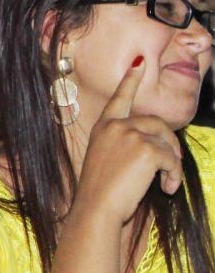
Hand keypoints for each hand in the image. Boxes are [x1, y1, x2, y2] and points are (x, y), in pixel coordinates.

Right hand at [74, 57, 182, 226]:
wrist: (97, 208)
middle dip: (170, 143)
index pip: (119, 99)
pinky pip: (172, 159)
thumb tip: (157, 145)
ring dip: (173, 164)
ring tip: (168, 183)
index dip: (129, 81)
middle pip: (156, 123)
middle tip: (173, 166)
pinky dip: (174, 175)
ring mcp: (129, 135)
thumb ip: (125, 145)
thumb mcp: (108, 160)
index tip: (138, 64)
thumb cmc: (101, 192)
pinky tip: (167, 188)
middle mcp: (115, 126)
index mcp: (103, 128)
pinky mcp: (145, 149)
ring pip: (166, 142)